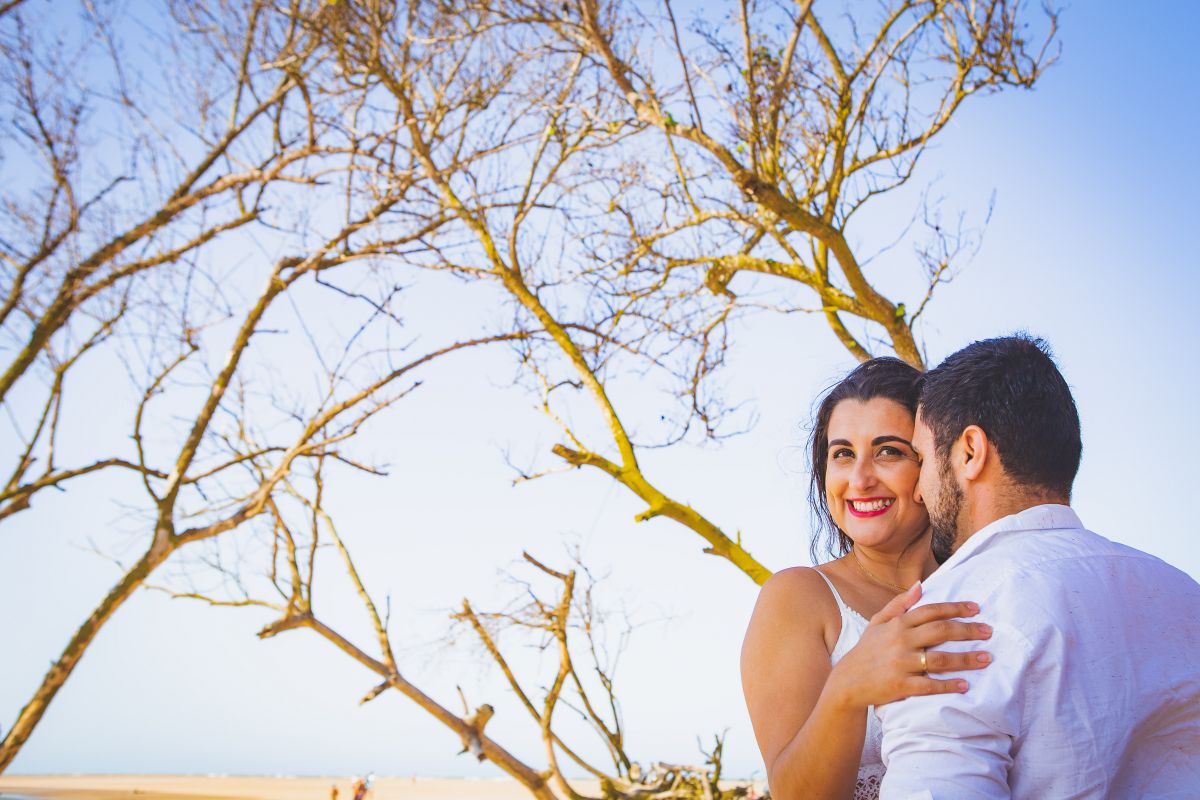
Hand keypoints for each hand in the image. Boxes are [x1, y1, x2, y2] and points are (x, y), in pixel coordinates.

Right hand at [826, 582, 991, 710]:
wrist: (847, 682)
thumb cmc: (866, 651)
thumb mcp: (877, 622)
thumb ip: (899, 604)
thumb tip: (920, 584)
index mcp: (897, 624)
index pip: (930, 611)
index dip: (954, 608)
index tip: (975, 608)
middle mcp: (900, 641)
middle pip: (940, 631)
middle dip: (967, 630)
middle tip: (988, 632)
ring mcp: (901, 664)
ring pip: (940, 659)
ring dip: (965, 659)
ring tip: (986, 658)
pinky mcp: (902, 685)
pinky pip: (930, 685)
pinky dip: (948, 685)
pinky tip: (965, 685)